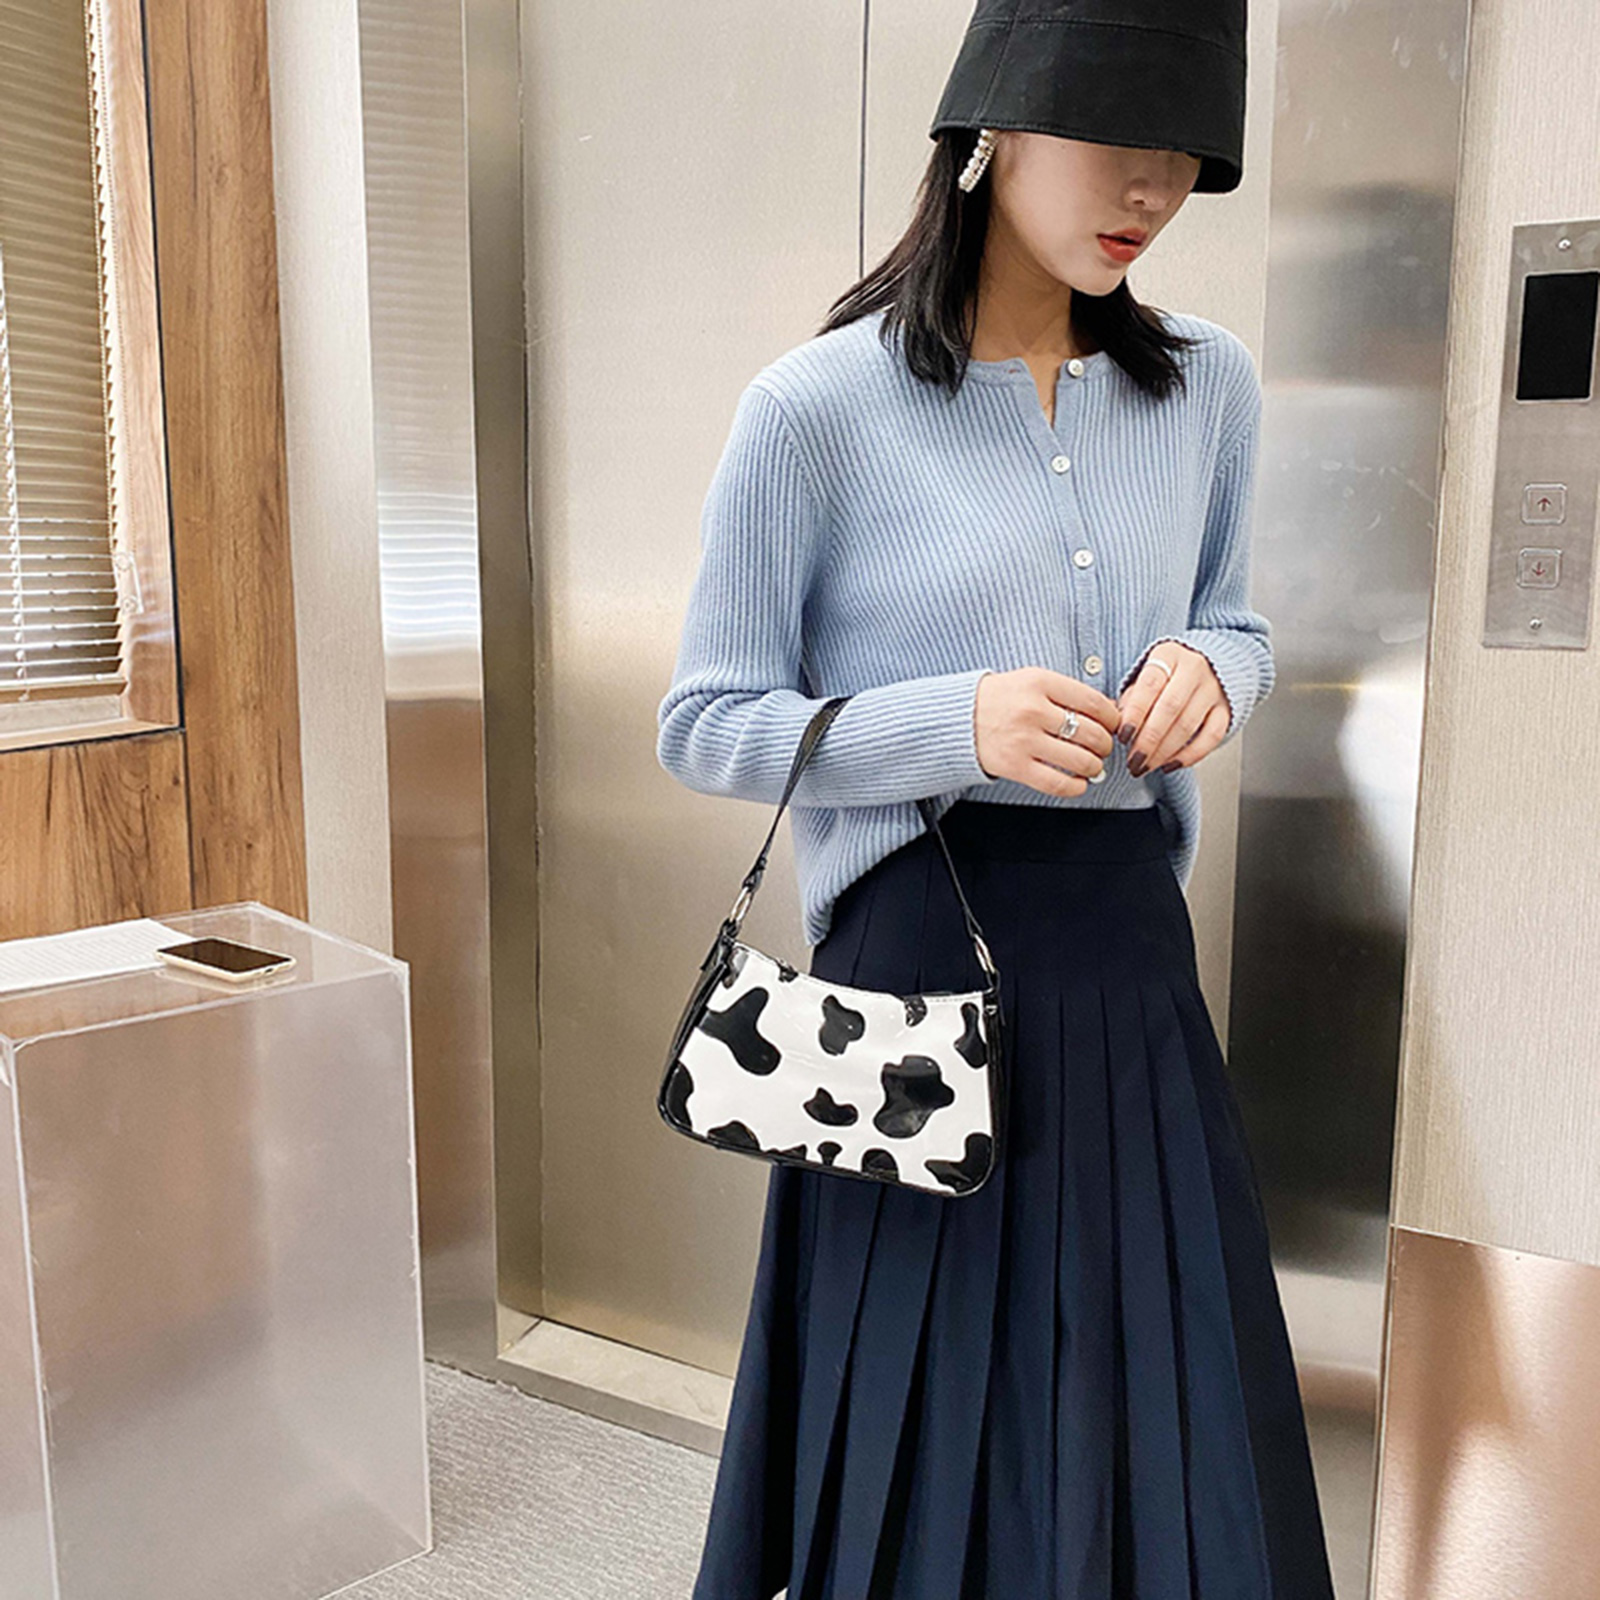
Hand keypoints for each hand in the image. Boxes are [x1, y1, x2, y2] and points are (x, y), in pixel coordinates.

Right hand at [973, 667, 1119, 795]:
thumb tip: (1108, 712)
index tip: (1113, 724)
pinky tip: (1078, 782)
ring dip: (1094, 766)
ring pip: (1080, 760)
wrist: (957, 717)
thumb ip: (1066, 692)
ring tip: (1091, 764)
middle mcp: (1032, 710)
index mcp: (1039, 682)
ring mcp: (1024, 740)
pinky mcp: (1015, 766)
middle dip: (1104, 744)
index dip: (1112, 717)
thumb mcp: (1031, 680)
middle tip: (1102, 746)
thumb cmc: (999, 699)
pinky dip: (1076, 786)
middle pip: (1091, 733)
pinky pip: (1058, 783)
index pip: (1094, 702)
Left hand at [1116, 642, 1229, 776]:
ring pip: (1188, 725)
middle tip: (1133, 761)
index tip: (1123, 736)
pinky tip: (1170, 765)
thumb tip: (1117, 727)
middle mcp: (1194, 669)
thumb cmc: (1166, 675)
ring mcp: (1213, 689)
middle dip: (1148, 740)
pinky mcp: (1226, 709)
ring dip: (1164, 752)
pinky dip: (1190, 755)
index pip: (1150, 685)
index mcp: (1168, 655)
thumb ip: (1130, 698)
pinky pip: (1211, 737)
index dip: (1135, 713)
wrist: (1208, 664)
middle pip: (1170, 708)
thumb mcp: (1144, 675)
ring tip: (1145, 766)